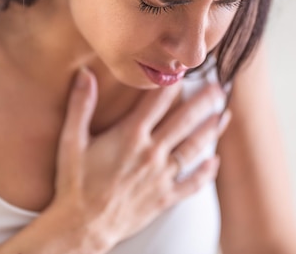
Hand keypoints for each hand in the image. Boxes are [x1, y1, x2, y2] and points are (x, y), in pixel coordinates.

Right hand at [51, 67, 230, 250]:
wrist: (82, 227)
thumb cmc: (75, 183)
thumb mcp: (71, 141)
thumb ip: (80, 105)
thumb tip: (85, 73)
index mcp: (130, 136)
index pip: (157, 101)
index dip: (172, 83)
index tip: (183, 69)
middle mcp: (151, 153)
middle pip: (184, 121)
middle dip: (203, 102)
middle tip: (219, 85)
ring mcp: (161, 176)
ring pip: (193, 148)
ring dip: (211, 130)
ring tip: (224, 115)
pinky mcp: (164, 197)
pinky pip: (191, 184)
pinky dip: (205, 173)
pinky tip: (215, 161)